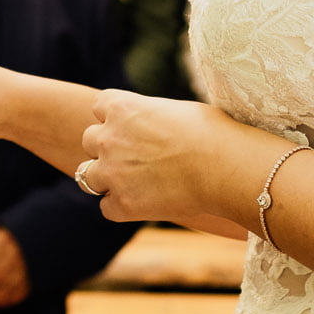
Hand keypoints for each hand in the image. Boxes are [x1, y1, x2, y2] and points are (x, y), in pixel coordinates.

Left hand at [77, 89, 231, 222]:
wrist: (226, 168)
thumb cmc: (212, 133)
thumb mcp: (174, 109)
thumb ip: (148, 116)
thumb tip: (148, 124)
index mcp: (121, 106)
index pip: (99, 106)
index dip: (115, 117)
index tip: (134, 127)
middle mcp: (108, 137)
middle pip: (89, 140)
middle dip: (107, 147)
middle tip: (135, 156)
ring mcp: (112, 172)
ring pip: (87, 175)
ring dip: (105, 178)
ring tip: (133, 182)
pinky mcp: (122, 204)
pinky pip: (106, 207)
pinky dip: (121, 206)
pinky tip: (144, 202)